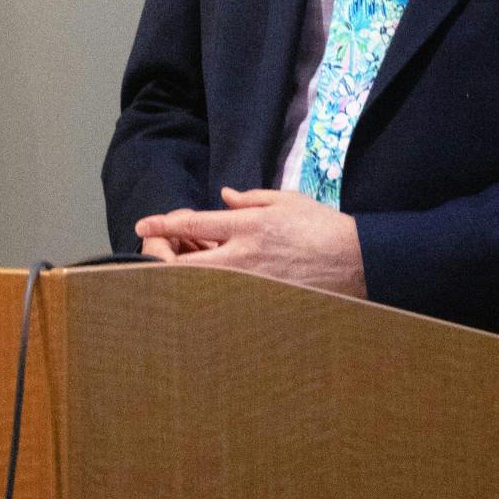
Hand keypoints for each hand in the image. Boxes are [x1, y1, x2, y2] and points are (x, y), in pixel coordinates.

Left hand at [134, 187, 366, 297]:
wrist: (355, 261)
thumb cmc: (322, 226)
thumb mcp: (285, 201)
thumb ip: (250, 198)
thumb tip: (223, 197)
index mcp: (248, 225)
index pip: (195, 224)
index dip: (164, 225)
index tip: (143, 225)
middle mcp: (244, 255)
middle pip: (187, 262)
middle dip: (162, 258)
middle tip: (152, 253)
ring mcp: (251, 282)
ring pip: (201, 284)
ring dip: (183, 276)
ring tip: (176, 269)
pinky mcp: (261, 300)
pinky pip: (224, 299)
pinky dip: (208, 293)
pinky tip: (203, 288)